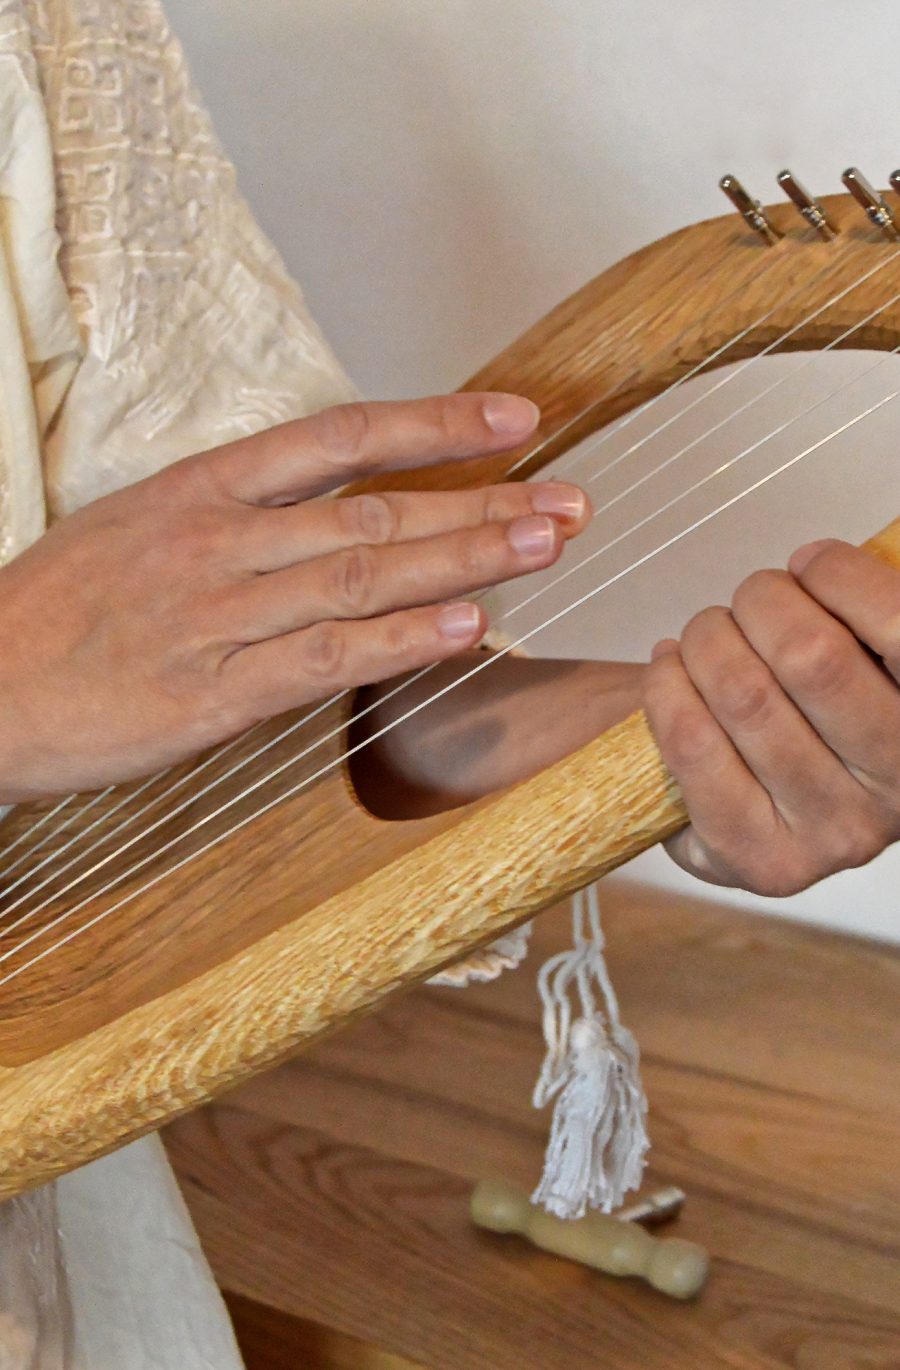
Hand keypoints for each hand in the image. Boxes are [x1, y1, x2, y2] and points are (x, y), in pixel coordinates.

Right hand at [0, 393, 590, 801]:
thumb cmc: (62, 611)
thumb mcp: (141, 529)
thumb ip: (239, 518)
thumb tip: (339, 514)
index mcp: (200, 489)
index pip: (340, 439)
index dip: (434, 425)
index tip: (514, 419)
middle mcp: (218, 541)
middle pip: (374, 510)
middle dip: (480, 502)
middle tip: (567, 498)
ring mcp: (217, 616)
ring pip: (363, 576)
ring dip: (464, 560)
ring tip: (546, 545)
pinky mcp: (212, 694)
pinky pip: (326, 659)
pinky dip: (403, 643)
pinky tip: (469, 630)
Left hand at [642, 540, 899, 895]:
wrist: (769, 807)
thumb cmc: (821, 709)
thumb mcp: (867, 657)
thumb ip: (861, 615)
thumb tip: (815, 562)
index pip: (899, 628)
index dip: (841, 576)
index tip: (808, 562)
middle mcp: (899, 791)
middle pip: (810, 655)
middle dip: (761, 600)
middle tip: (749, 599)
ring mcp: (832, 834)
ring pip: (743, 694)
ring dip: (707, 638)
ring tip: (706, 634)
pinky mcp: (761, 861)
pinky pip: (694, 744)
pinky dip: (666, 687)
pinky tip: (670, 670)